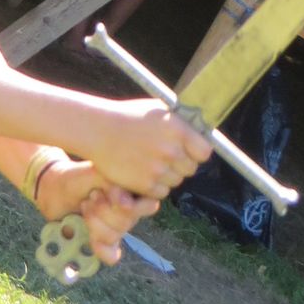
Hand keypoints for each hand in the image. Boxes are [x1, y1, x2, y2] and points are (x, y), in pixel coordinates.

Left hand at [36, 160, 158, 265]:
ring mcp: (118, 228)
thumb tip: (126, 203)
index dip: (128, 204)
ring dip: (94, 221)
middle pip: (128, 222)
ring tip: (85, 206)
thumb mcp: (99, 172)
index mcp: (134, 192)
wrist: (57, 189)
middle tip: (91, 196)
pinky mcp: (105, 242)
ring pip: (115, 236)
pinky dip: (100, 249)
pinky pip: (112, 255)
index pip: (148, 206)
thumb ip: (115, 184)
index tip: (110, 191)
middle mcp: (131, 212)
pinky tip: (90, 238)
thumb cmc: (80, 177)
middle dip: (103, 209)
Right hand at [86, 98, 212, 200]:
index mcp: (177, 129)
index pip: (205, 152)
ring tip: (150, 162)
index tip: (190, 150)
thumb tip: (199, 133)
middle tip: (165, 156)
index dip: (198, 152)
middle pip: (191, 169)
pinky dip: (155, 186)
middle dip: (181, 164)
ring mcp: (158, 169)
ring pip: (176, 181)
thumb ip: (179, 124)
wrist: (98, 130)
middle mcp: (171, 150)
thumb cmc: (128, 117)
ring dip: (167, 176)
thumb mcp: (157, 111)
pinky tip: (142, 172)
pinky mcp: (145, 184)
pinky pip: (161, 192)